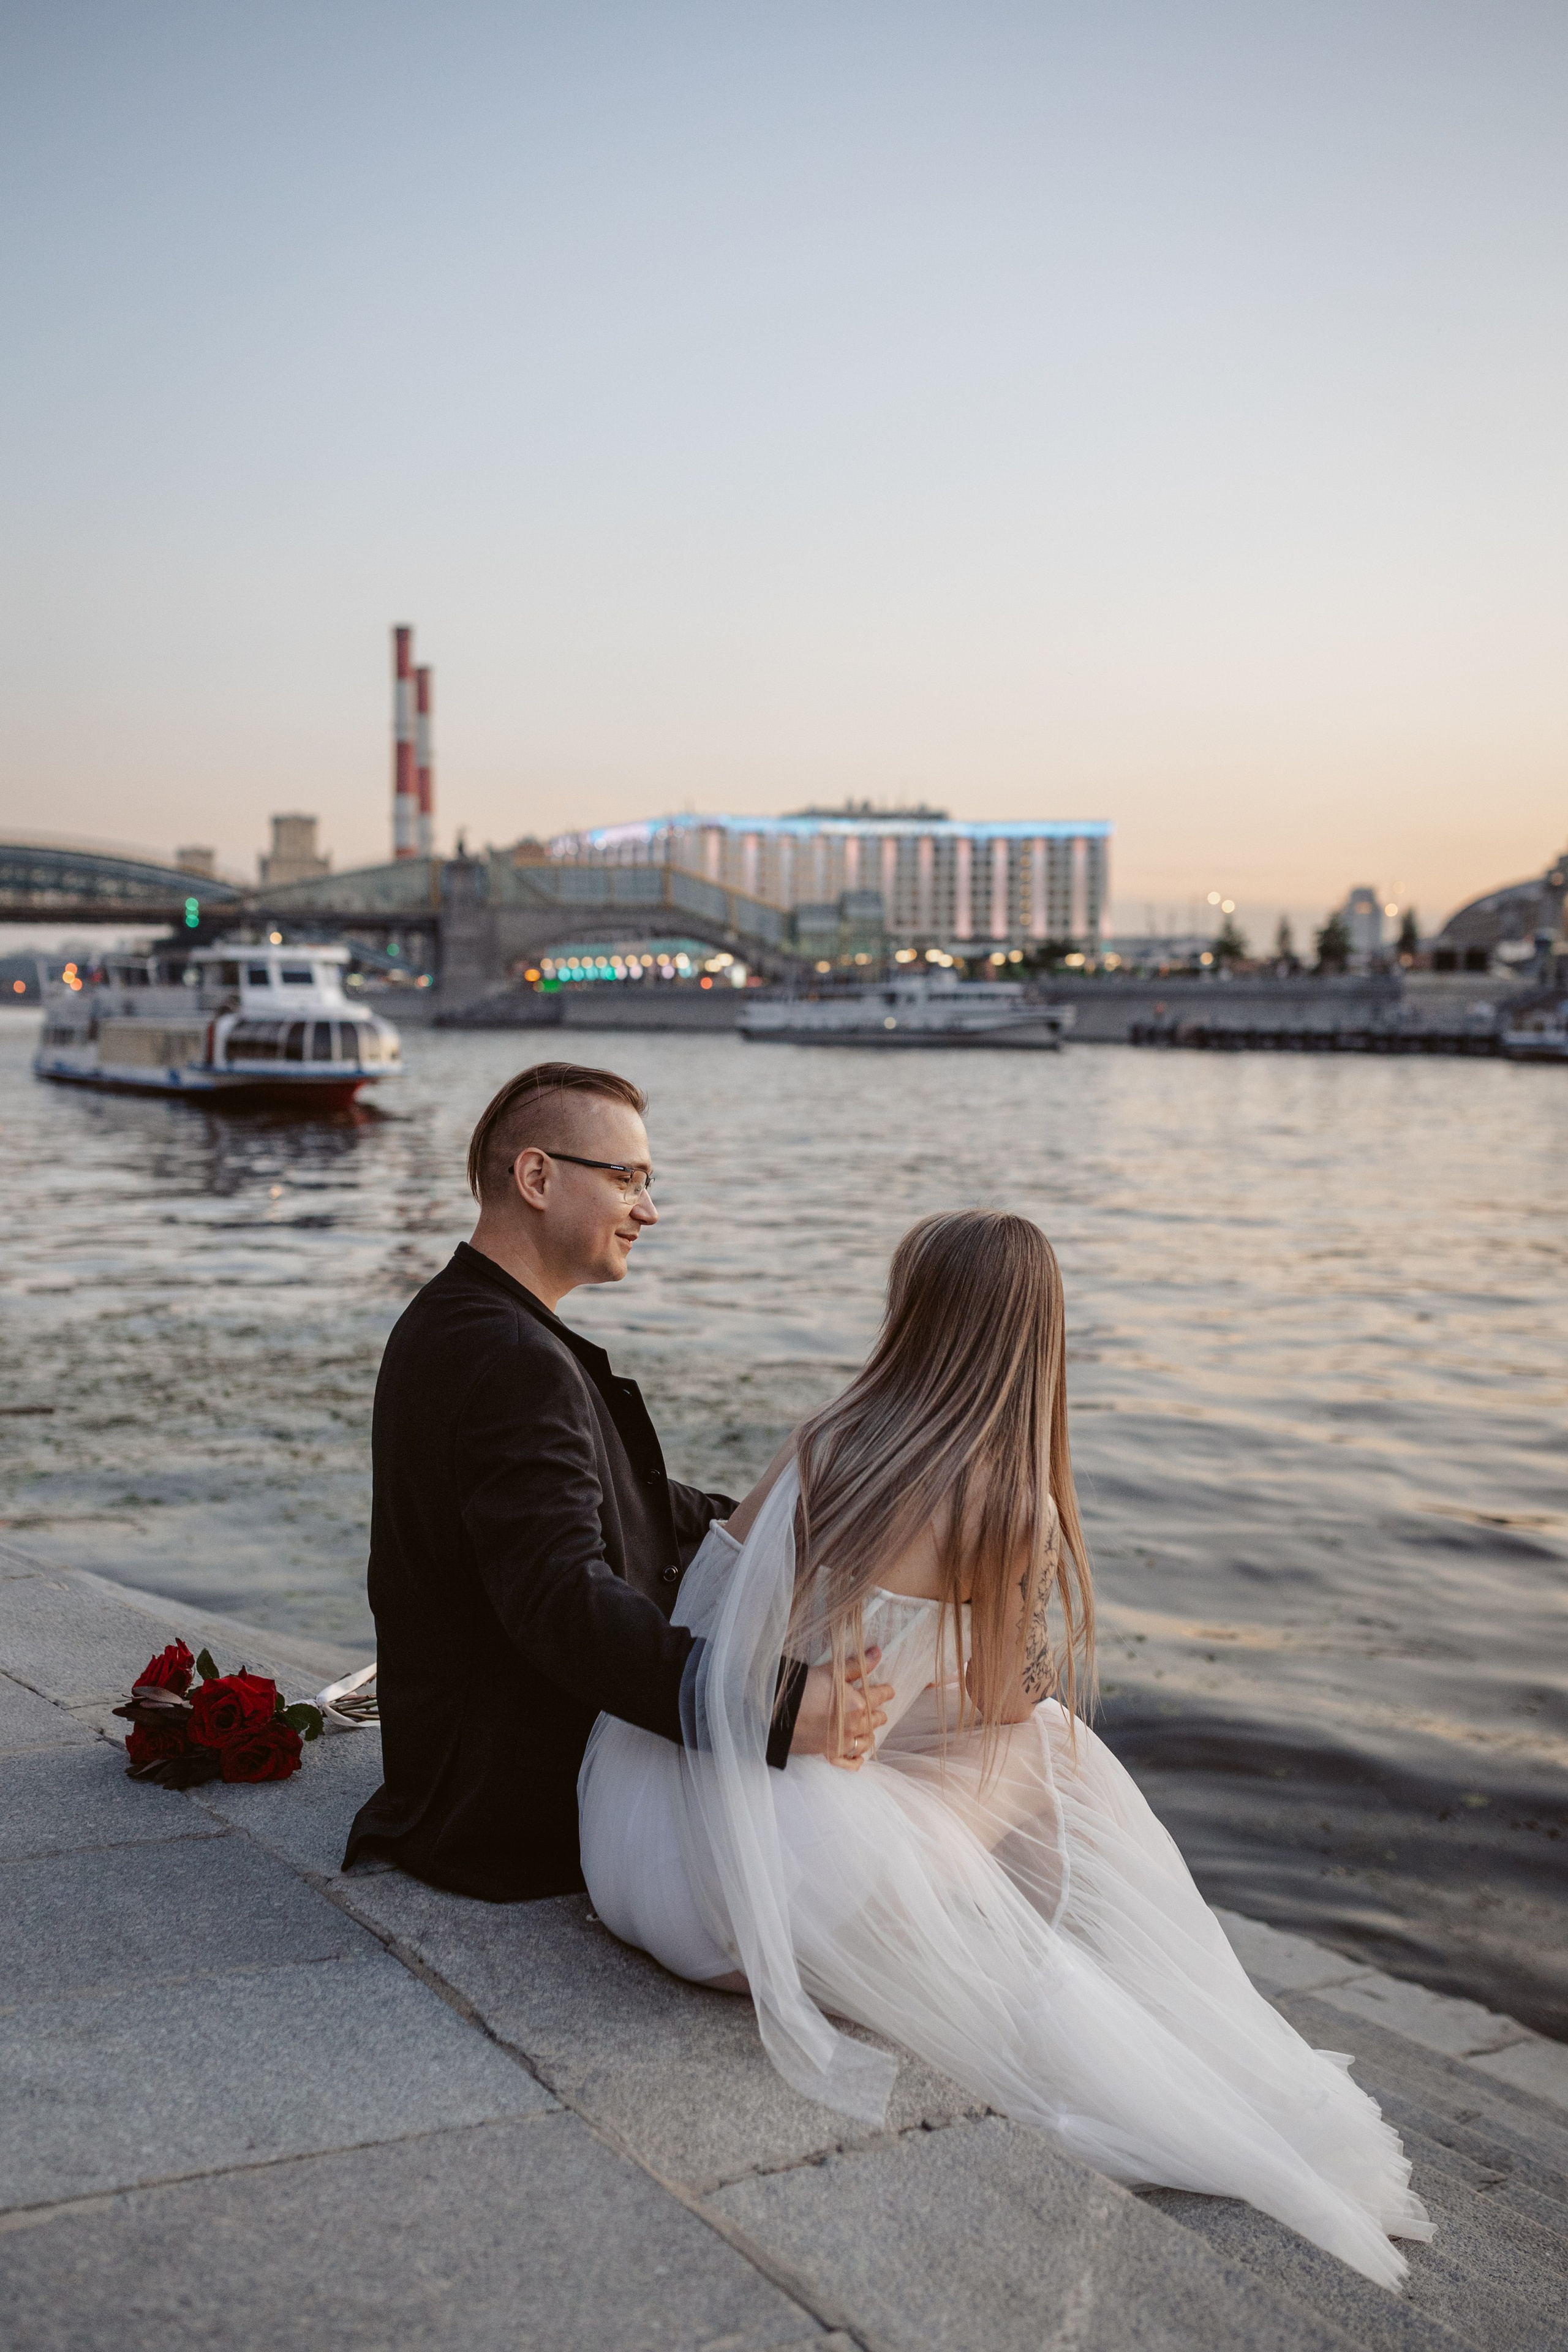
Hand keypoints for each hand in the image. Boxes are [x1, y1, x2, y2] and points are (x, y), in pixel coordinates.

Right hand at [789, 1646, 893, 1769]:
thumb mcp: (832, 1671)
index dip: (886, 1693)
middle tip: (877, 1710)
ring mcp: (843, 1743)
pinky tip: (859, 1756)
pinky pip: (849, 1764)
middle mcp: (854, 1726)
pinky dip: (856, 1760)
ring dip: (869, 1734)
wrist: (779, 1711)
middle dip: (878, 1714)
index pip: (879, 1697)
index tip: (889, 1691)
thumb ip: (857, 1666)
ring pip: (866, 1742)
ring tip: (868, 1730)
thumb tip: (876, 1653)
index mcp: (858, 1704)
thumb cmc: (805, 1687)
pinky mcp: (829, 1754)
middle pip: (875, 1720)